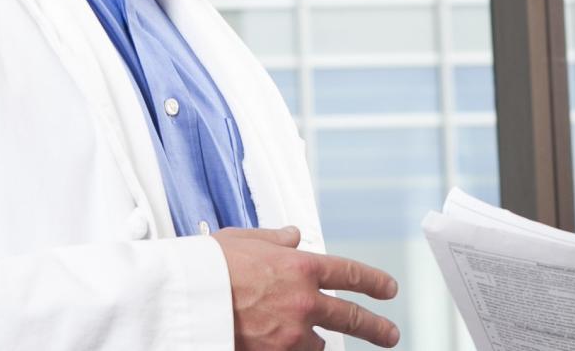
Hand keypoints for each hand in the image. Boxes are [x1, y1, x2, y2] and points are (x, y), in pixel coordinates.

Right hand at [213, 226, 400, 348]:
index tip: (388, 289)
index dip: (374, 282)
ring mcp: (289, 333)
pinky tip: (283, 347)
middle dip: (376, 328)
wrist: (184, 299)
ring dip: (315, 342)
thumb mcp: (244, 239)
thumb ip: (275, 239)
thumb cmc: (209, 266)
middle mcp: (303, 301)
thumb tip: (293, 235)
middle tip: (390, 334)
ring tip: (310, 341)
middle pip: (353, 317)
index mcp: (301, 267)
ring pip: (318, 344)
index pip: (351, 274)